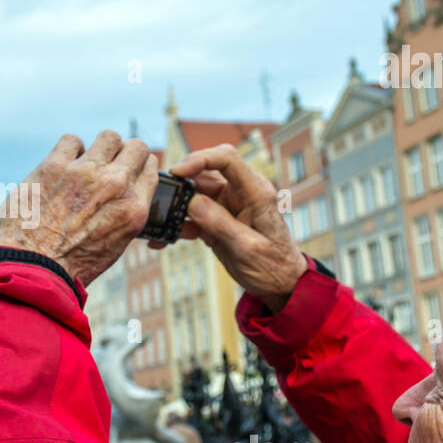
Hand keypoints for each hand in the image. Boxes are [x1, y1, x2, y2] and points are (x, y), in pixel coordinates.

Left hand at [0, 131, 157, 286]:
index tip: (127, 169)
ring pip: (108, 137)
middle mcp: (115, 186)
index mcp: (133, 210)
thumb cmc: (68, 265)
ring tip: (84, 162)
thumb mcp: (112, 245)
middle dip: (123, 152)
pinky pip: (71, 140)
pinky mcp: (55, 165)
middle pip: (136, 147)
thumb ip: (121, 214)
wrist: (30, 270)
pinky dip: (67, 151)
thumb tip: (120, 195)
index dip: (138, 167)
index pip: (150, 170)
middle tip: (108, 162)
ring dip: (98, 148)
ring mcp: (85, 172)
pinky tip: (59, 167)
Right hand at [170, 144, 306, 310]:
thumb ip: (220, 224)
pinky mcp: (218, 218)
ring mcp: (228, 205)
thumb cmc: (273, 266)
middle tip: (162, 198)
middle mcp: (241, 193)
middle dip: (181, 183)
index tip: (177, 172)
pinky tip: (165, 237)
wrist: (281, 283)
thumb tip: (192, 202)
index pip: (227, 159)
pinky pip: (193, 213)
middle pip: (205, 173)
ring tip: (161, 222)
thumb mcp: (247, 249)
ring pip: (195, 192)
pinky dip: (178, 223)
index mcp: (256, 192)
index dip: (200, 159)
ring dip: (176, 205)